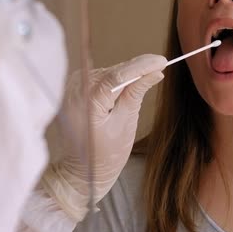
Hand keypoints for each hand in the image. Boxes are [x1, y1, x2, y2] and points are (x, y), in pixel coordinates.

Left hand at [40, 54, 166, 220]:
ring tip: (145, 78)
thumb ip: (136, 93)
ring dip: (126, 74)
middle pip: (112, 71)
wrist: (81, 170)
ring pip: (107, 72)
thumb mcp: (126, 123)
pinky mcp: (72, 89)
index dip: (142, 66)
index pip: (118, 76)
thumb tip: (155, 72)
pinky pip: (98, 77)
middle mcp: (74, 91)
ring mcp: (70, 89)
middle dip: (136, 68)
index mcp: (86, 103)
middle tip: (160, 66)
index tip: (162, 61)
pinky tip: (126, 86)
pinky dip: (114, 80)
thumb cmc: (105, 154)